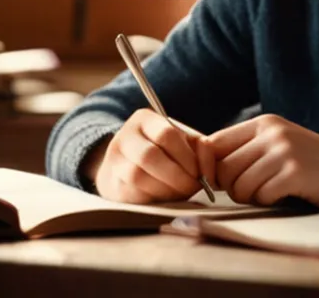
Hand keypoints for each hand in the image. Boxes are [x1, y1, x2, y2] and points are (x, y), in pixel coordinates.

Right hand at [87, 108, 214, 203]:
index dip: (186, 156)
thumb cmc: (164, 152)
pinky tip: (165, 199)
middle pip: (150, 155)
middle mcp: (124, 137)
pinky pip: (131, 194)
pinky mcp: (110, 185)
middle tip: (193, 187)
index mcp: (144, 119)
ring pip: (137, 176)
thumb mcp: (183, 142)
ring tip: (181, 194)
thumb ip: (200, 149)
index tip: (199, 173)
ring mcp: (114, 161)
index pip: (166, 134)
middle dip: (177, 176)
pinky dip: (153, 199)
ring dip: (165, 189)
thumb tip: (208, 173)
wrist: (126, 166)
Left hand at [207, 114, 318, 210]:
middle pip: (223, 168)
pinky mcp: (295, 172)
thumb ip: (246, 151)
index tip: (220, 184)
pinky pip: (261, 196)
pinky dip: (269, 202)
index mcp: (263, 122)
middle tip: (256, 190)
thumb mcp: (278, 146)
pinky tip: (288, 194)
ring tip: (274, 191)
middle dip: (232, 188)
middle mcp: (271, 131)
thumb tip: (204, 170)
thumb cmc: (313, 165)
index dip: (208, 168)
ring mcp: (284, 150)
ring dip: (252, 197)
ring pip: (239, 185)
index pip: (213, 142)